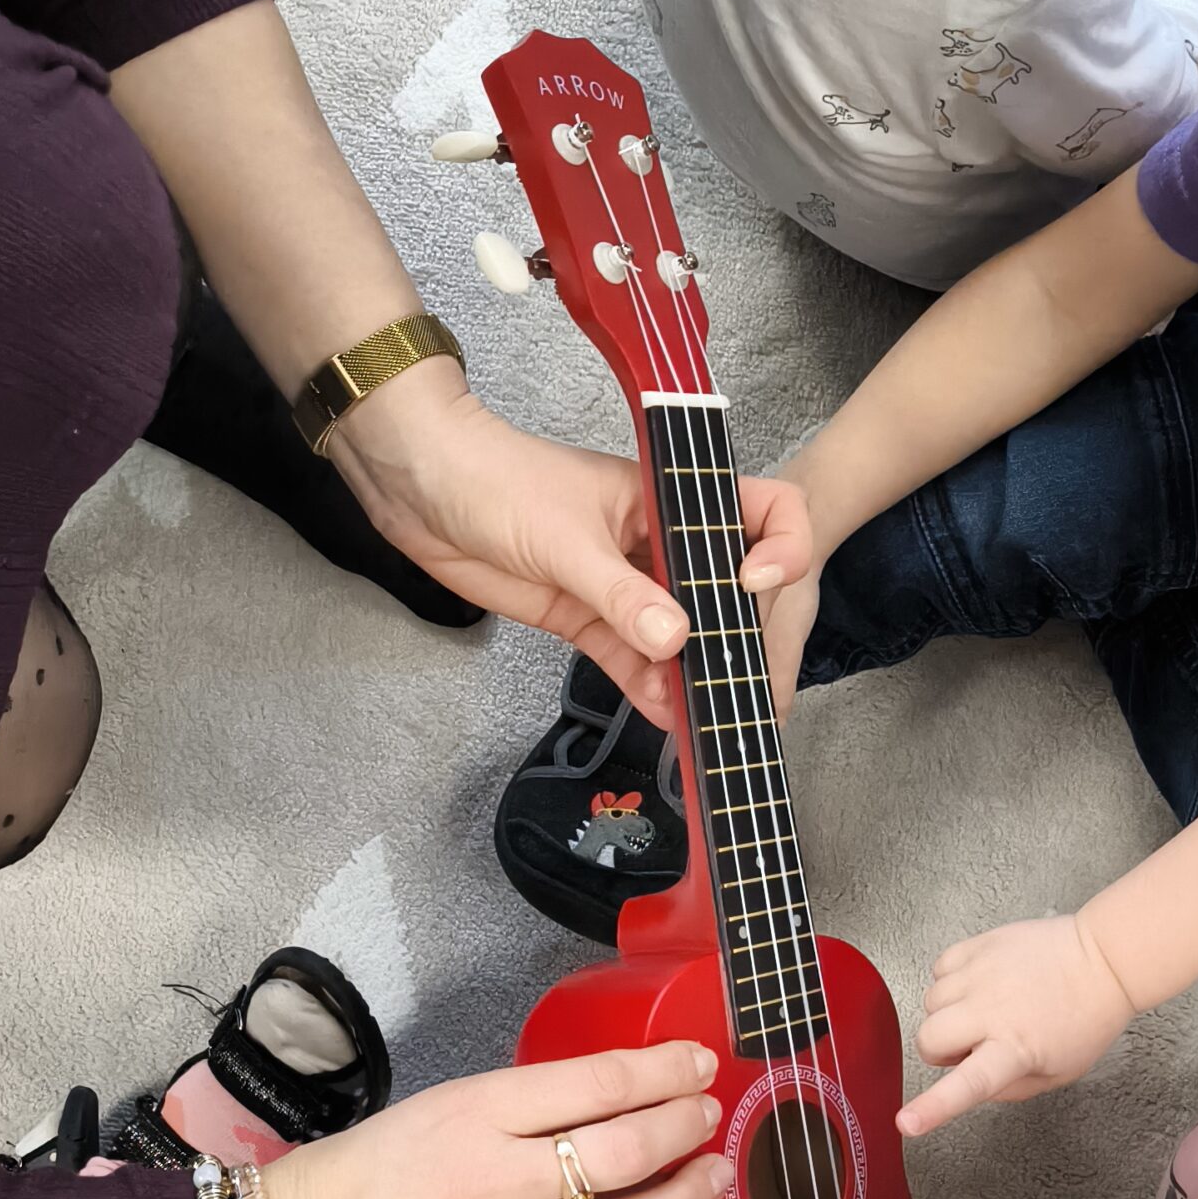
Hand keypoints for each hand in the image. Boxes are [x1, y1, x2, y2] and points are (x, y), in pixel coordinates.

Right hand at [265, 1041, 732, 1198]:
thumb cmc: (349, 1176)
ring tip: (712, 1180)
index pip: (597, 1083)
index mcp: (475, 1113)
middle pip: (623, 1149)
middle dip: (683, 1128)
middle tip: (708, 1117)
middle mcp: (495, 1180)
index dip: (662, 1071)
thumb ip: (512, 1110)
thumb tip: (595, 1106)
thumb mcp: (432, 1110)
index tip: (696, 1065)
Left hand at [330, 368, 809, 728]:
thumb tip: (674, 642)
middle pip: (727, 593)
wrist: (419, 487)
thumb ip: (620, 593)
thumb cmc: (494, 478)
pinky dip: (651, 689)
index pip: (762, 512)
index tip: (753, 586)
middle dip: (742, 639)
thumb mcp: (564, 536)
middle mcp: (662, 542)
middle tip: (747, 687)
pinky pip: (634, 662)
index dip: (779, 548)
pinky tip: (668, 717)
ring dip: (697, 677)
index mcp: (672, 496)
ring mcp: (627, 584)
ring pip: (682, 637)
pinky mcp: (590, 619)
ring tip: (710, 720)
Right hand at [902, 913, 1138, 1135]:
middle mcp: (993, 1010)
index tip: (908, 1122)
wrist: (1104, 959)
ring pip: (929, 1003)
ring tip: (985, 1008)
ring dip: (948, 1013)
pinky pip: (938, 968)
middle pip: (928, 1039)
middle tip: (972, 1044)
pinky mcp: (980, 945)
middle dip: (939, 1050)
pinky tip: (981, 984)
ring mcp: (983, 974)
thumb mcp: (1057, 1073)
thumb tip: (969, 1087)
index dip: (932, 1107)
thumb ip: (1009, 1089)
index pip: (966, 1084)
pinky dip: (951, 981)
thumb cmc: (1086, 1016)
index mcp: (1016, 1049)